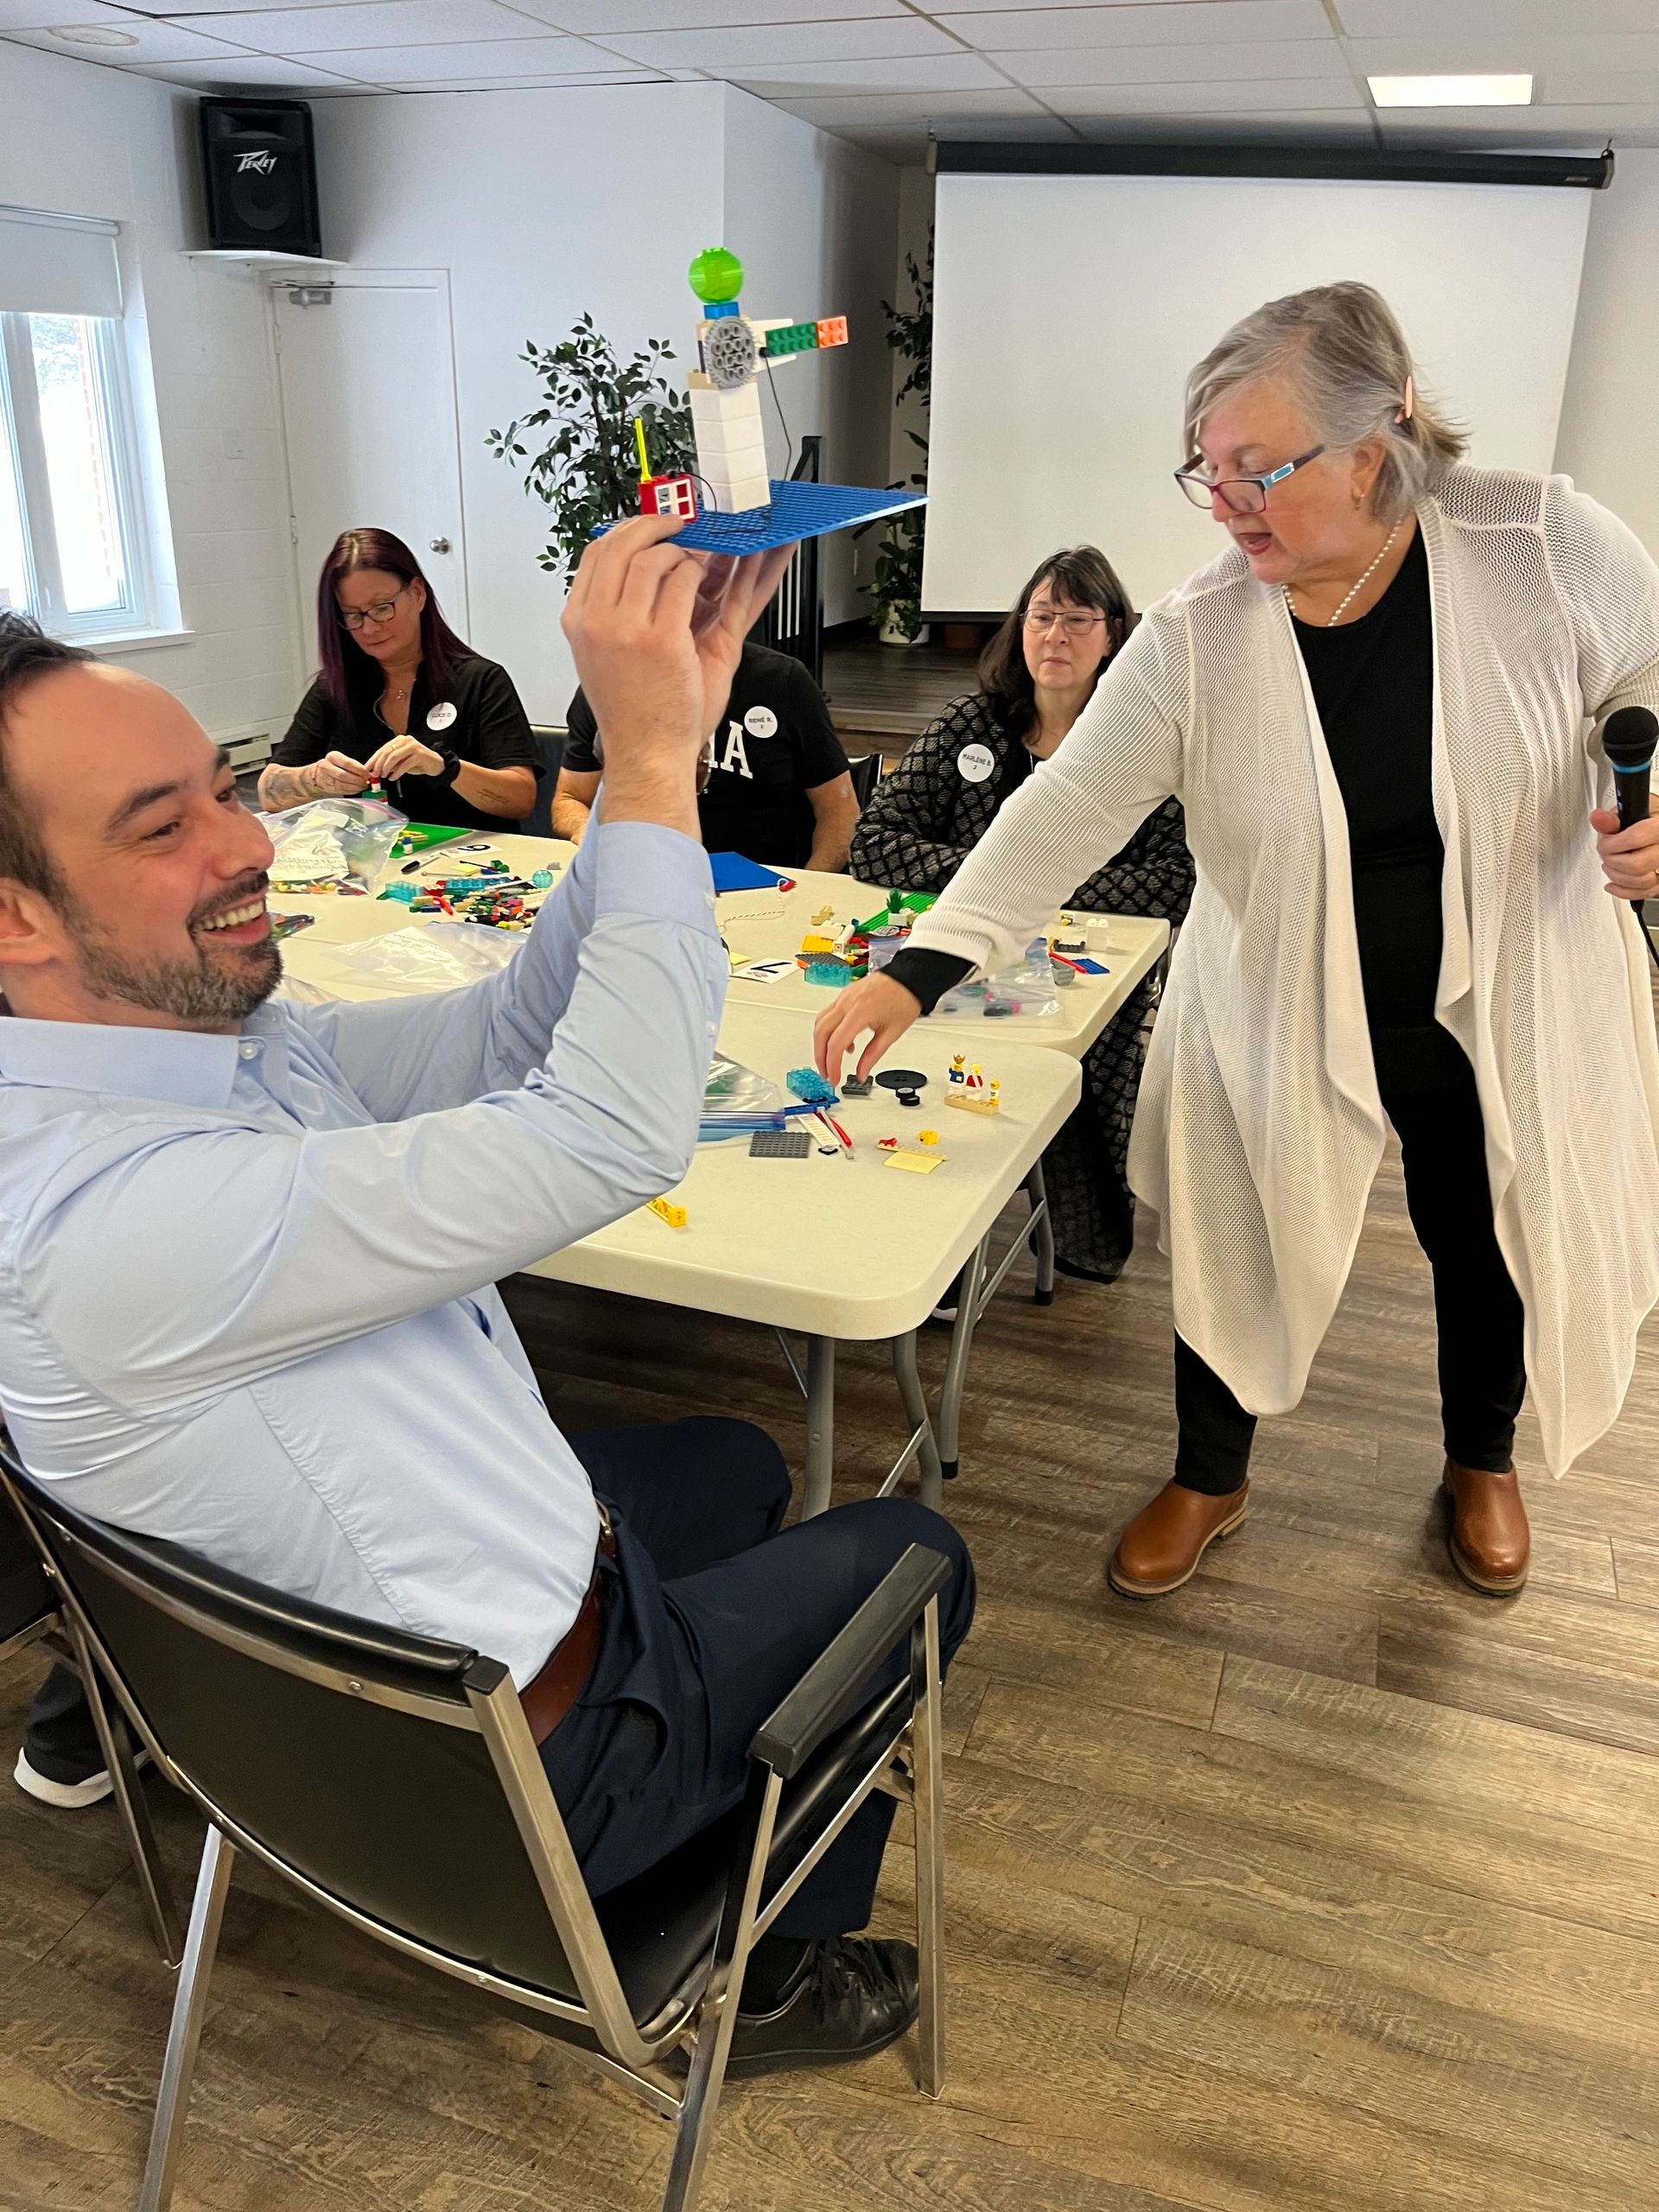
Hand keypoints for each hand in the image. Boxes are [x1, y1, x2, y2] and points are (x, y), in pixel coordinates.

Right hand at [310, 751, 372, 796]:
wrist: (316, 775)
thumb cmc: (334, 766)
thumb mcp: (341, 761)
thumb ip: (353, 765)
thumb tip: (368, 773)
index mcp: (333, 757)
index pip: (348, 763)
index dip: (360, 770)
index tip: (368, 774)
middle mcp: (327, 766)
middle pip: (344, 775)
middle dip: (358, 780)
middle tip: (367, 782)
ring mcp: (326, 778)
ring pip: (342, 784)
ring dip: (356, 787)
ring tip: (363, 786)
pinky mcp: (327, 787)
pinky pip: (341, 790)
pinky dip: (351, 791)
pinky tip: (357, 790)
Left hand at [363, 735, 445, 781]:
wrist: (436, 765)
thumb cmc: (418, 763)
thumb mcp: (401, 762)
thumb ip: (390, 763)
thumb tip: (376, 769)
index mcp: (399, 740)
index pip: (383, 749)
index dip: (374, 759)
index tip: (367, 768)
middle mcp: (406, 740)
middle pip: (387, 752)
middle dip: (379, 764)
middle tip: (375, 774)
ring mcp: (413, 746)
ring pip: (394, 757)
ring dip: (387, 768)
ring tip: (384, 776)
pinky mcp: (419, 754)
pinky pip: (404, 764)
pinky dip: (397, 772)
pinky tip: (393, 778)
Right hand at [561, 517, 795, 794]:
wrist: (647, 757)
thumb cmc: (637, 714)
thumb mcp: (608, 655)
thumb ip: (621, 610)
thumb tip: (652, 565)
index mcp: (579, 621)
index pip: (598, 552)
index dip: (630, 530)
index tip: (654, 525)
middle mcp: (597, 620)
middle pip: (624, 543)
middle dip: (660, 524)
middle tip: (686, 523)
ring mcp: (628, 628)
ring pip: (659, 558)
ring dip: (688, 553)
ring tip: (707, 559)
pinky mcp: (664, 640)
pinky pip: (687, 581)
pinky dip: (708, 571)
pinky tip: (724, 568)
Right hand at [813, 972, 922, 1082]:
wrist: (909, 977)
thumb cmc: (904, 999)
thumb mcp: (892, 1033)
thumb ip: (873, 1055)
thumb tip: (861, 1073)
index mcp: (859, 1012)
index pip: (836, 1044)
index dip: (832, 1065)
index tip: (834, 1078)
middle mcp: (847, 1003)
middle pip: (821, 1033)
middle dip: (820, 1057)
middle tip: (827, 1073)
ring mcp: (843, 997)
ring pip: (820, 1023)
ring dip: (820, 1044)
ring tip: (829, 1061)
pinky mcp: (844, 995)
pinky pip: (828, 1015)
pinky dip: (828, 1031)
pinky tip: (843, 1044)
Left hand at [1591, 807, 1658, 900]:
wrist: (1656, 828)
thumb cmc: (1646, 818)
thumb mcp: (1631, 811)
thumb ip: (1612, 819)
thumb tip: (1598, 818)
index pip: (1636, 839)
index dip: (1612, 844)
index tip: (1604, 844)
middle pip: (1636, 864)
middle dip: (1612, 861)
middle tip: (1606, 854)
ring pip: (1640, 881)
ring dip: (1616, 876)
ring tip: (1610, 864)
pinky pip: (1644, 893)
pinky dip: (1623, 891)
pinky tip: (1613, 884)